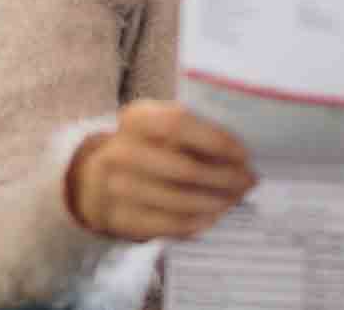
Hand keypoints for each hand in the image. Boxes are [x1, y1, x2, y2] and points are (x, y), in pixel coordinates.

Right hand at [64, 100, 257, 240]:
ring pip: (182, 201)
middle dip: (226, 178)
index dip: (216, 140)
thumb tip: (241, 152)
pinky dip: (200, 221)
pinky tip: (214, 214)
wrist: (95, 181)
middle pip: (185, 169)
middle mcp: (120, 152)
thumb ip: (192, 131)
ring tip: (236, 197)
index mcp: (135, 119)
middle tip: (249, 180)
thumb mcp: (158, 128)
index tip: (243, 154)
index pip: (178, 124)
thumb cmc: (145, 148)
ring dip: (218, 202)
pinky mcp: (121, 219)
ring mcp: (117, 189)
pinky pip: (171, 225)